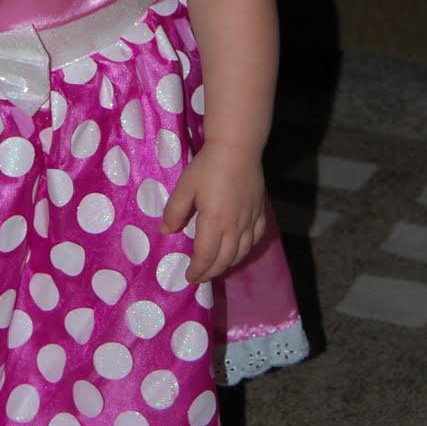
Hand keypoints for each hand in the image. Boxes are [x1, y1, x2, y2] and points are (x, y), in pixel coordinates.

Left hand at [161, 144, 267, 283]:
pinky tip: (240, 249)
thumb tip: (167, 232)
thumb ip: (175, 211)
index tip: (189, 277)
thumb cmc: (208, 166)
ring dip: (228, 264)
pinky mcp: (259, 212)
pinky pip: (255, 239)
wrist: (237, 148)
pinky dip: (246, 250)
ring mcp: (250, 220)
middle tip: (200, 277)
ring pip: (242, 252)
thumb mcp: (185, 187)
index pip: (205, 256)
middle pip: (224, 260)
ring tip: (217, 266)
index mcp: (214, 222)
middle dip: (211, 272)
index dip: (197, 271)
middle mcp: (235, 226)